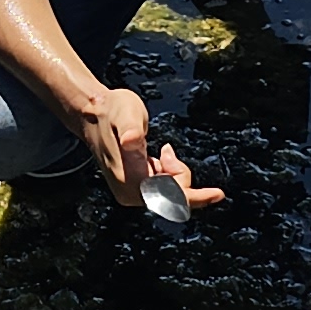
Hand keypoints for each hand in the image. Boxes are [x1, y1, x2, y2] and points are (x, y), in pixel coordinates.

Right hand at [74, 82, 220, 210]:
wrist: (93, 116)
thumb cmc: (111, 112)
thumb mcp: (126, 112)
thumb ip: (132, 129)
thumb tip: (132, 142)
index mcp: (130, 179)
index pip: (169, 196)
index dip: (195, 197)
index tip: (217, 194)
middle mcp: (128, 192)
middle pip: (172, 197)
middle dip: (179, 174)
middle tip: (167, 149)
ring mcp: (130, 192)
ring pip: (168, 193)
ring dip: (171, 172)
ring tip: (160, 150)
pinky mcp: (132, 189)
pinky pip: (162, 189)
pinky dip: (167, 173)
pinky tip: (155, 157)